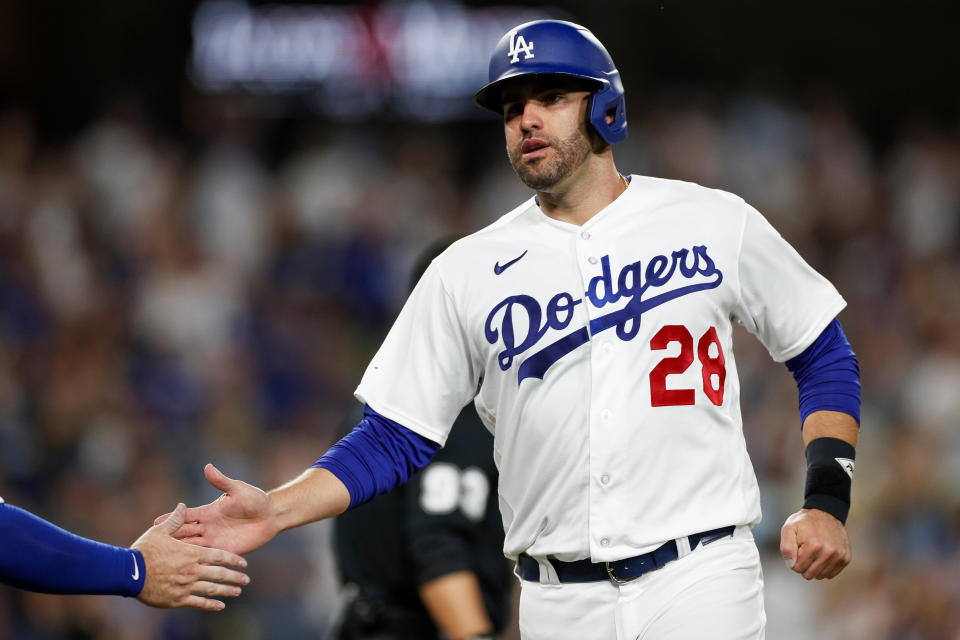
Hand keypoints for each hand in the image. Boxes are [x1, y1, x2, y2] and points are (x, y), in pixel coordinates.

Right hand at [132, 503, 248, 610]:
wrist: (128, 573)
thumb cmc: (144, 550)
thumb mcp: (159, 531)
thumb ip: (175, 519)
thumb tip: (182, 505)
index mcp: (192, 553)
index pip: (219, 556)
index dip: (233, 560)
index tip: (243, 563)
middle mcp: (193, 570)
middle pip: (220, 574)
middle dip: (234, 577)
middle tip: (246, 580)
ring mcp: (186, 585)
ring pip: (212, 589)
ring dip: (227, 590)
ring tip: (238, 591)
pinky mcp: (178, 599)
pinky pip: (198, 602)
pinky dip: (211, 604)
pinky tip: (220, 605)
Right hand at [156, 464, 280, 554]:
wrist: (270, 515)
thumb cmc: (254, 499)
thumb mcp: (237, 489)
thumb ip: (221, 481)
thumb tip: (208, 466)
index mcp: (208, 512)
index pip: (185, 516)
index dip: (171, 518)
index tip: (155, 523)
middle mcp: (208, 527)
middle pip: (185, 534)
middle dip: (170, 539)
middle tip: (153, 547)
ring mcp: (215, 541)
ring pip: (194, 549)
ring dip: (182, 554)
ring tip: (166, 563)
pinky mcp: (225, 551)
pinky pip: (209, 560)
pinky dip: (198, 565)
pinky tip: (187, 573)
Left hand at [780, 508, 850, 579]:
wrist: (826, 513)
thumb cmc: (804, 522)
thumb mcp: (788, 529)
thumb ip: (786, 548)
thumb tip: (792, 566)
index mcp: (813, 546)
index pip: (797, 568)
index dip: (794, 560)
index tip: (797, 549)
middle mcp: (828, 552)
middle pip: (809, 575)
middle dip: (804, 565)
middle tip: (805, 552)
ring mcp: (839, 556)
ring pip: (820, 576)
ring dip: (814, 567)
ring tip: (814, 552)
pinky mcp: (846, 558)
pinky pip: (831, 574)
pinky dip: (824, 568)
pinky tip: (822, 556)